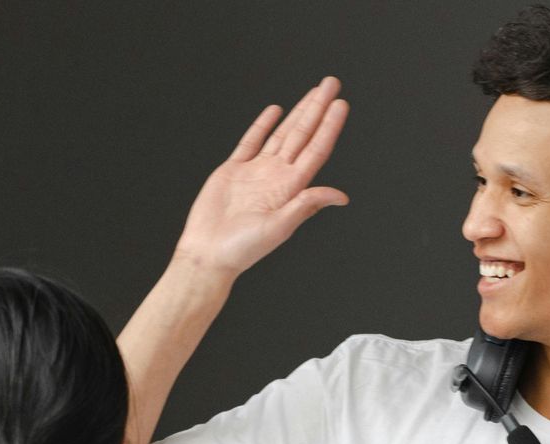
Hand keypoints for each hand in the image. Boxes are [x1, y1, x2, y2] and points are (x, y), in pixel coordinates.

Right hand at [171, 76, 350, 278]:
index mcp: (290, 188)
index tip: (341, 104)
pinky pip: (251, 141)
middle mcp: (277, 176)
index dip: (329, 126)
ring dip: (297, 112)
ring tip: (313, 92)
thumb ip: (307, 205)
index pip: (316, 150)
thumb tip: (341, 196)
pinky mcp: (233, 171)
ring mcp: (256, 172)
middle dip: (317, 108)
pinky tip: (275, 111)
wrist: (208, 254)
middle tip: (331, 84)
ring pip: (282, 134)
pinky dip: (262, 125)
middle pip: (303, 135)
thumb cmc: (243, 249)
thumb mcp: (280, 227)